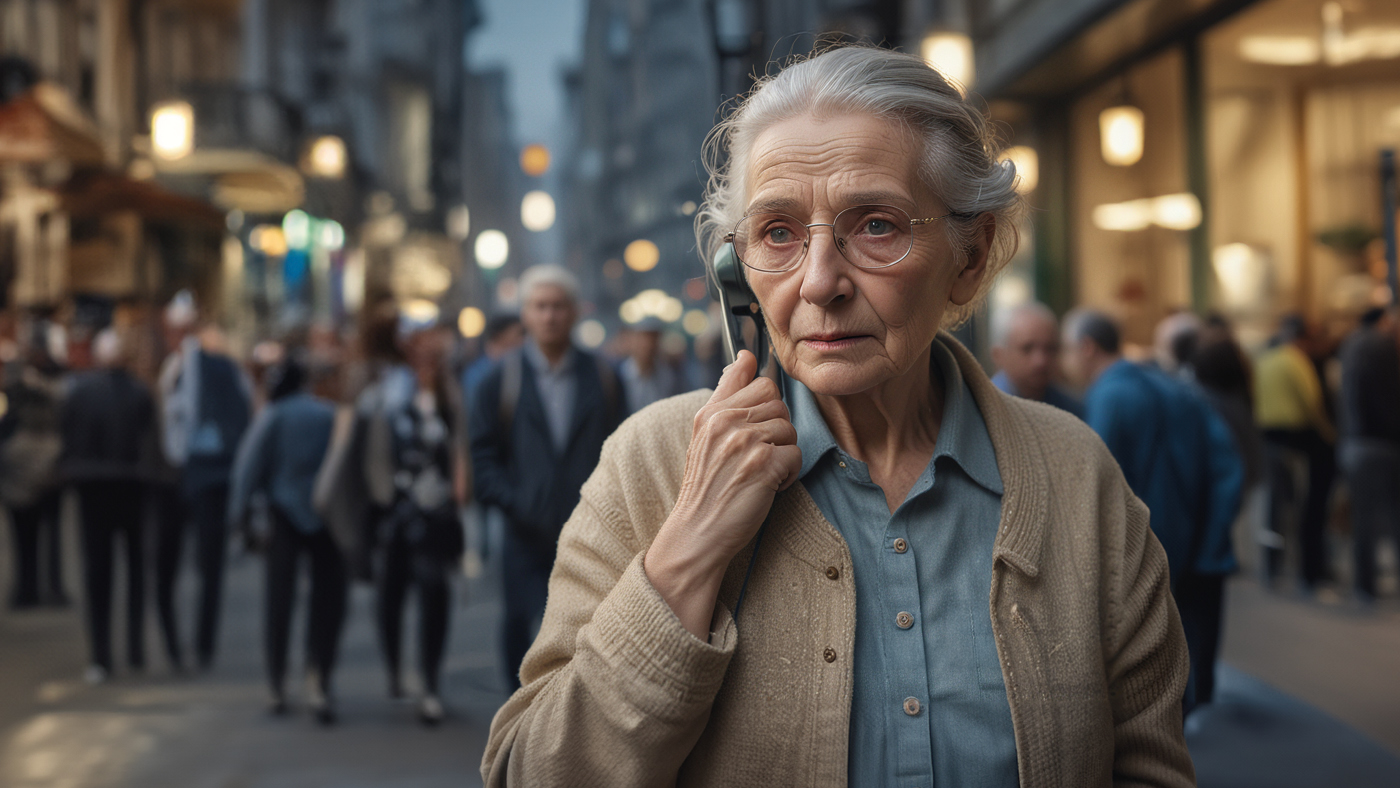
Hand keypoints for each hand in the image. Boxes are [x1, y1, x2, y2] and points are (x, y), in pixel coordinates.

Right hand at [645, 351, 800, 637]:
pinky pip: (796, 456)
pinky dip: (788, 475)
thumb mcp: (705, 433)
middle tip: (755, 457)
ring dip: (783, 455)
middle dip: (776, 432)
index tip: (756, 429)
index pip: (760, 382)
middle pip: (780, 406)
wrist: (697, 532)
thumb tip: (745, 356)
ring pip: (790, 430)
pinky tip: (767, 487)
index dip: (767, 408)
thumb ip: (726, 391)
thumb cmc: (706, 485)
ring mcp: (744, 442)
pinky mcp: (763, 465)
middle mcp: (725, 421)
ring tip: (759, 473)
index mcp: (711, 411)